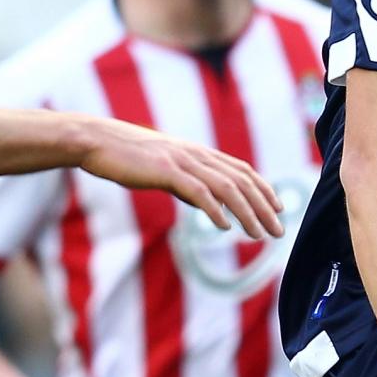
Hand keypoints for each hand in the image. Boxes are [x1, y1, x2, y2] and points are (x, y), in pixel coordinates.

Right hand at [80, 119, 283, 238]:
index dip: (263, 189)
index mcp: (197, 152)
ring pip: (225, 187)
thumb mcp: (165, 170)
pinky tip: (225, 226)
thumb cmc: (127, 158)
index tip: (279, 208)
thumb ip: (189, 186)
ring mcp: (182, 161)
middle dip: (263, 207)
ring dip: (246, 213)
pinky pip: (197, 191)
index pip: (241, 170)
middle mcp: (196, 154)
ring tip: (258, 235)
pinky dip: (214, 209)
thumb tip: (209, 205)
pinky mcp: (165, 170)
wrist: (96, 141)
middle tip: (278, 231)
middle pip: (240, 181)